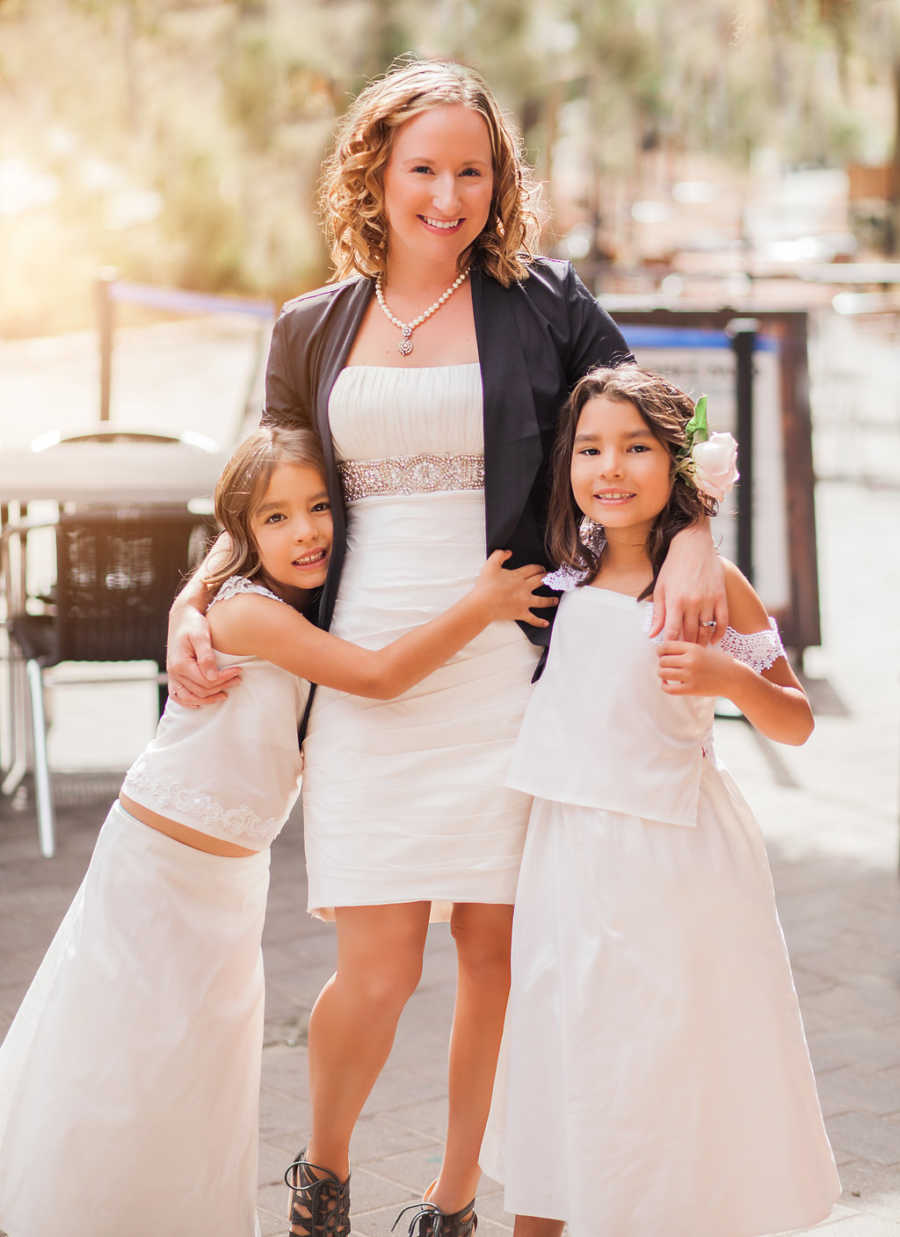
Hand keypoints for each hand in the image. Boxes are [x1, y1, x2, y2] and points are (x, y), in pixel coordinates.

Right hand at [166, 602, 240, 707]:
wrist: (182, 616)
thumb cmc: (193, 624)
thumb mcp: (201, 636)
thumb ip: (206, 656)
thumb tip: (213, 677)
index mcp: (181, 664)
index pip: (206, 680)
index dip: (224, 678)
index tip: (238, 670)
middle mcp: (174, 673)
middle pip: (201, 690)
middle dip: (222, 686)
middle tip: (238, 679)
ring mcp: (173, 676)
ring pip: (190, 697)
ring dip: (209, 698)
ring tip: (225, 694)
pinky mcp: (174, 675)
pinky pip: (178, 696)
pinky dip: (189, 702)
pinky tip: (201, 703)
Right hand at [473, 550, 557, 625]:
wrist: (482, 604)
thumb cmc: (485, 586)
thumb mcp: (490, 566)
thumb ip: (499, 555)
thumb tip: (508, 552)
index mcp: (518, 576)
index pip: (533, 569)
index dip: (538, 568)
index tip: (541, 568)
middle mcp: (524, 588)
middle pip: (540, 581)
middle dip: (546, 578)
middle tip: (550, 578)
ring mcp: (524, 602)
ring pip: (542, 600)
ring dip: (550, 600)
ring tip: (555, 600)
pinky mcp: (521, 613)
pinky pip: (533, 619)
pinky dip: (540, 622)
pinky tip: (545, 623)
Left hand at [649, 522, 726, 644]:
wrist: (693, 546)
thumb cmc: (673, 567)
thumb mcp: (660, 589)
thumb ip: (657, 614)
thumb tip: (652, 635)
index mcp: (675, 601)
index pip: (672, 632)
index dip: (670, 645)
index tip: (668, 651)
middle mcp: (692, 602)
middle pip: (690, 634)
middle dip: (685, 646)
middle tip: (682, 654)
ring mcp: (708, 600)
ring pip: (706, 630)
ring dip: (701, 642)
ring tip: (696, 649)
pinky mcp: (721, 596)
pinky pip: (722, 621)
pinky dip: (718, 634)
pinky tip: (713, 640)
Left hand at [657, 640, 739, 697]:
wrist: (734, 678)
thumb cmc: (718, 662)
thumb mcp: (703, 649)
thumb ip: (685, 649)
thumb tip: (663, 651)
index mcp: (692, 648)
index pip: (666, 646)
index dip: (660, 650)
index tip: (661, 654)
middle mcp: (690, 661)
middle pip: (662, 660)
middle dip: (662, 663)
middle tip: (666, 665)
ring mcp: (690, 675)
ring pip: (662, 673)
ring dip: (662, 674)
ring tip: (667, 674)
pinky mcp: (691, 689)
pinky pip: (668, 689)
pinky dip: (664, 686)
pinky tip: (667, 684)